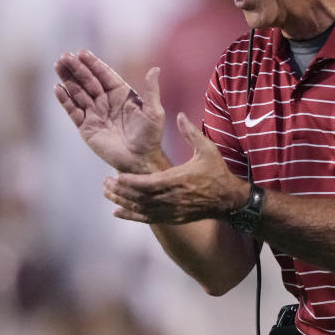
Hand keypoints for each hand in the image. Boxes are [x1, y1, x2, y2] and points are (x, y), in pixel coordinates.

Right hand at [54, 49, 166, 172]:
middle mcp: (106, 101)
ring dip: (68, 79)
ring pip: (78, 92)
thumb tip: (156, 69)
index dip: (93, 64)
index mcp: (122, 94)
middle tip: (64, 56)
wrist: (139, 160)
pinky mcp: (86, 127)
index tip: (81, 52)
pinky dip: (65, 100)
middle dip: (76, 68)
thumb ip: (151, 90)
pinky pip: (73, 111)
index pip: (104, 75)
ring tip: (57, 65)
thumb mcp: (154, 112)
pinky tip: (58, 88)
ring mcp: (95, 113)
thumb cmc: (150, 136)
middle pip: (88, 81)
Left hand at [103, 112, 249, 223]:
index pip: (149, 183)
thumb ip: (191, 133)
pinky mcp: (172, 218)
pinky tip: (118, 211)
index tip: (117, 176)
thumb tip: (179, 115)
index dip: (131, 181)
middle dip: (121, 191)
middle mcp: (172, 198)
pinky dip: (131, 216)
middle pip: (140, 197)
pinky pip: (148, 219)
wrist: (228, 199)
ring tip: (107, 193)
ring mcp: (172, 210)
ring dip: (122, 202)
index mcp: (178, 180)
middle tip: (105, 182)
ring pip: (141, 208)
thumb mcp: (207, 149)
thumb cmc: (217, 172)